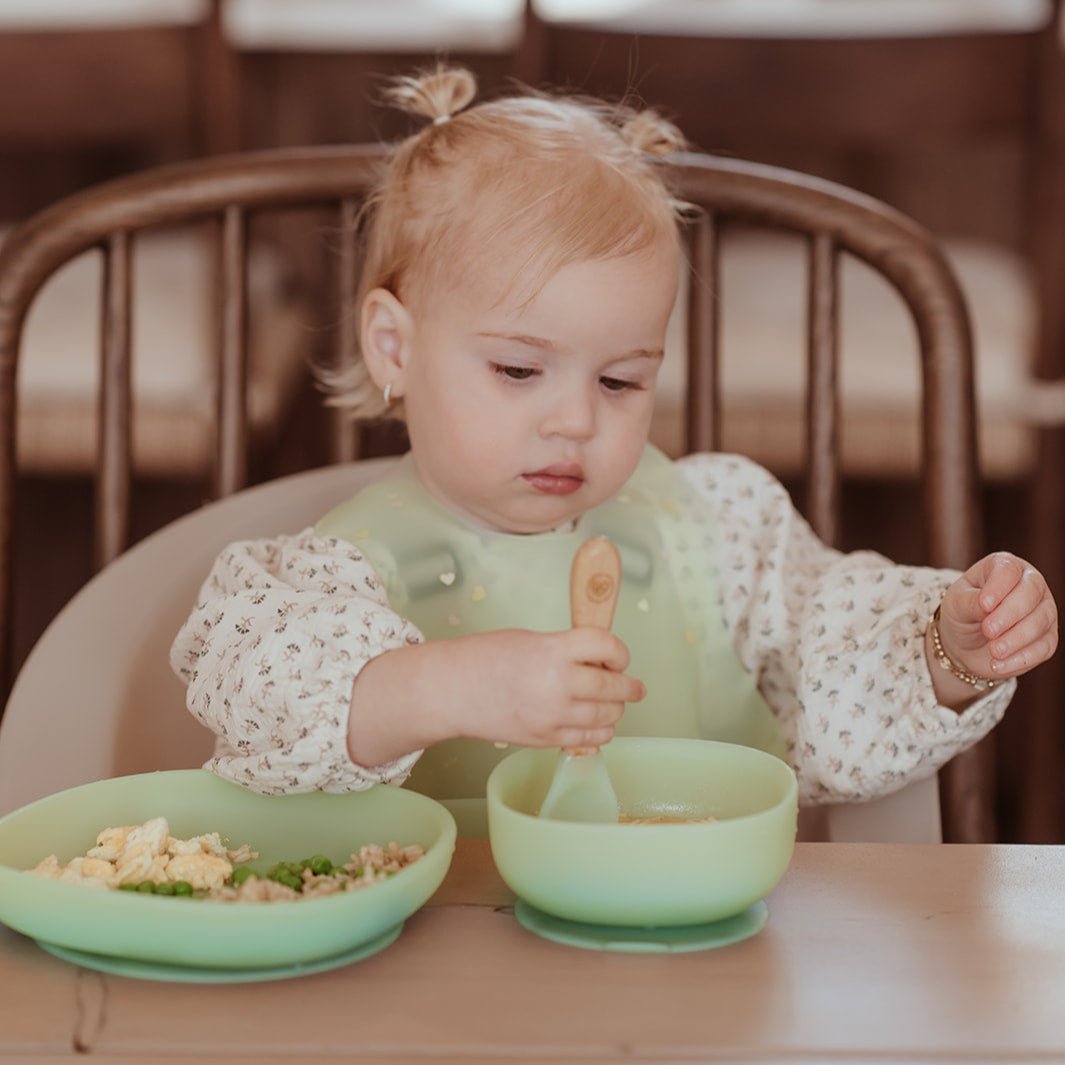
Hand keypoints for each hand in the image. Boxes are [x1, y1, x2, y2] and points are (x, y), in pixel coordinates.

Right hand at [347, 627, 644, 765]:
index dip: (619, 652)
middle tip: (634, 687)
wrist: (451, 690)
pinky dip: (601, 732)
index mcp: (553, 650)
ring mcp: (552, 716)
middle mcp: (557, 684)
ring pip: (606, 717)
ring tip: (615, 705)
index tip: (619, 657)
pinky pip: (588, 739)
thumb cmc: (485, 657)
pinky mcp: (545, 739)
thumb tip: (598, 663)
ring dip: (616, 710)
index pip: (607, 647)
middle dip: (629, 687)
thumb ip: (565, 650)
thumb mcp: (530, 640)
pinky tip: (600, 725)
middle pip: (613, 686)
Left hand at [936, 552, 1057, 685]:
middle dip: (1010, 613)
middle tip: (988, 630)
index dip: (998, 587)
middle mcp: (1030, 584)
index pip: (1008, 570)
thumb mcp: (956, 603)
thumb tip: (987, 606)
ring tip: (993, 651)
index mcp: (1005, 567)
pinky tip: (999, 664)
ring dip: (1016, 638)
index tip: (984, 605)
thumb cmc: (962, 612)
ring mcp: (1043, 611)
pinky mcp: (1047, 638)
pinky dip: (1021, 657)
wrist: (965, 642)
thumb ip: (970, 601)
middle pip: (1031, 593)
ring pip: (1041, 621)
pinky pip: (1043, 647)